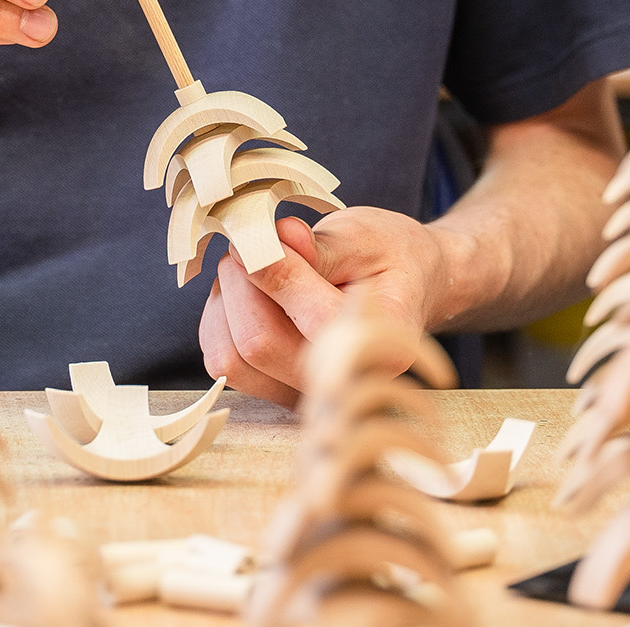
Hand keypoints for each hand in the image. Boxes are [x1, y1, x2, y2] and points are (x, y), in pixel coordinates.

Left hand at [197, 210, 450, 407]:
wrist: (408, 286)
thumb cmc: (389, 257)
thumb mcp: (364, 237)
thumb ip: (318, 247)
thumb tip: (265, 245)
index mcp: (380, 342)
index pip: (306, 319)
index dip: (268, 270)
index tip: (255, 233)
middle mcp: (345, 384)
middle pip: (257, 345)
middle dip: (240, 284)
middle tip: (248, 242)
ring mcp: (308, 396)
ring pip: (231, 359)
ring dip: (226, 304)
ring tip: (252, 267)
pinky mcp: (278, 392)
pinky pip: (224, 363)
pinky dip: (221, 321)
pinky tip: (248, 293)